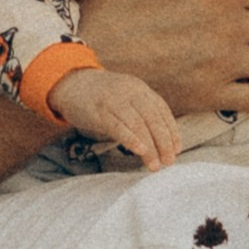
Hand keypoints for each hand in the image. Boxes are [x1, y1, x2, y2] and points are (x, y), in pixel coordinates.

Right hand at [52, 64, 182, 168]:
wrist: (71, 83)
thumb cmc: (101, 97)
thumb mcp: (125, 97)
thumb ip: (141, 112)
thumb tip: (160, 141)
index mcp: (138, 88)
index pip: (161, 109)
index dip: (171, 130)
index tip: (177, 149)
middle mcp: (129, 91)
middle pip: (152, 118)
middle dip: (163, 142)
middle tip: (169, 162)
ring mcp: (113, 99)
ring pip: (138, 124)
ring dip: (150, 147)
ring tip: (155, 165)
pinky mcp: (98, 111)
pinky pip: (118, 126)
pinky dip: (131, 139)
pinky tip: (139, 151)